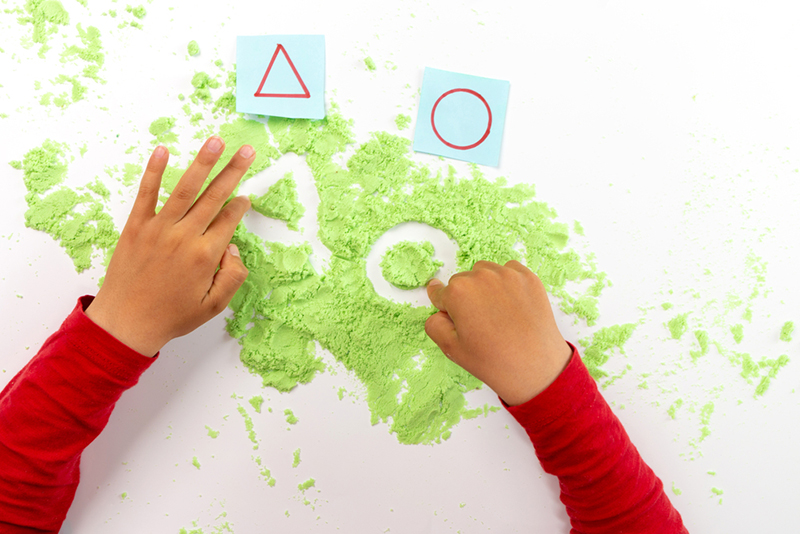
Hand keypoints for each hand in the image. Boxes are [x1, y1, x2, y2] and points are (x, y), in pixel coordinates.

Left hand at [86, 136, 253, 355]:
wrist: (126, 323)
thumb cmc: (171, 316)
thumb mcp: (213, 306)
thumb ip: (232, 277)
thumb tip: (233, 249)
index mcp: (206, 255)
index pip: (229, 220)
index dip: (240, 206)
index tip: (246, 197)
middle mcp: (184, 236)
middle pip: (214, 196)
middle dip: (233, 171)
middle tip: (247, 150)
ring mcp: (159, 229)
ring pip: (185, 188)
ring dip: (203, 163)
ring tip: (216, 141)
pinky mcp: (136, 227)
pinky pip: (146, 194)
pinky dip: (154, 172)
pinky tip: (163, 150)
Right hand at [425, 261, 572, 405]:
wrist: (535, 367)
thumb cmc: (492, 360)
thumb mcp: (451, 349)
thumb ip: (434, 324)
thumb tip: (438, 308)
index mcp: (458, 292)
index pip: (440, 293)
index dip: (444, 306)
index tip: (450, 312)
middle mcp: (481, 276)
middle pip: (462, 282)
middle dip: (465, 298)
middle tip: (479, 323)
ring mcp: (507, 275)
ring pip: (484, 272)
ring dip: (485, 286)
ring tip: (496, 313)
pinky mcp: (528, 277)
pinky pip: (509, 271)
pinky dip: (507, 283)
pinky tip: (511, 306)